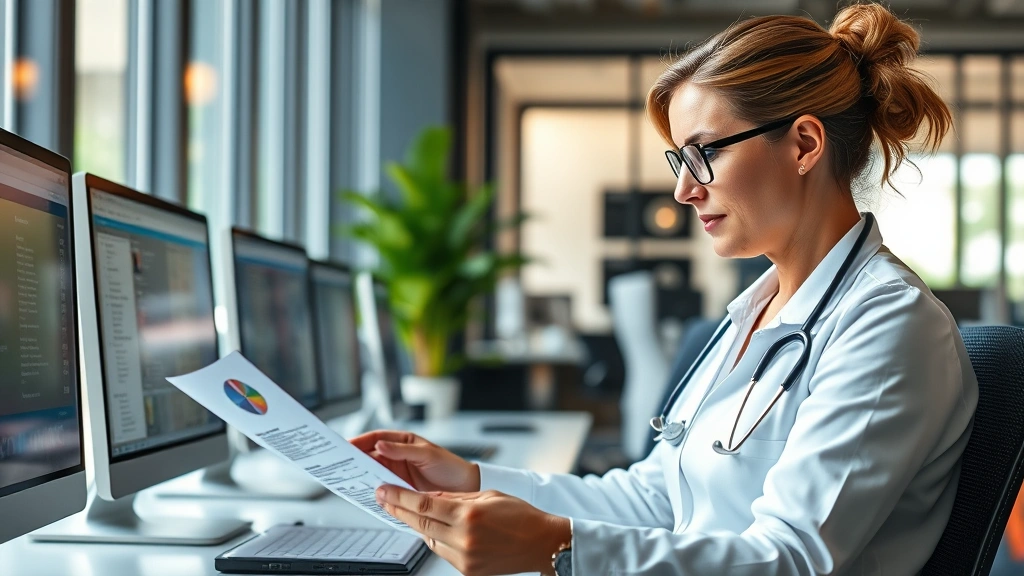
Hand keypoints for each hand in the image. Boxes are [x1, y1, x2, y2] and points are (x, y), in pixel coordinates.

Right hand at [350, 430, 479, 492]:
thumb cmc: (450, 466)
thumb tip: (380, 445)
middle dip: (354, 459)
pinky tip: (364, 493)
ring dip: (361, 475)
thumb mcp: (427, 454)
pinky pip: (382, 488)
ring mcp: (397, 473)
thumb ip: (403, 450)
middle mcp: (397, 456)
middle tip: (338, 463)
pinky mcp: (400, 489)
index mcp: (403, 442)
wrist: (465, 488)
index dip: (359, 441)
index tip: (345, 446)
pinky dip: (372, 490)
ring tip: (346, 478)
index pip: (375, 438)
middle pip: (370, 456)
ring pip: (373, 472)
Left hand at [375, 485, 570, 575]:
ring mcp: (465, 558)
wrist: (542, 543)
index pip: (423, 505)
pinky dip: (436, 539)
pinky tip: (437, 529)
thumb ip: (454, 497)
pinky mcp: (467, 571)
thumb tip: (428, 496)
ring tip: (410, 511)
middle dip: (398, 510)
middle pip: (420, 523)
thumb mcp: (487, 496)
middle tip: (384, 498)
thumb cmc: (521, 517)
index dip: (399, 497)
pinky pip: (442, 552)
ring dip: (418, 525)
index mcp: (469, 515)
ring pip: (429, 539)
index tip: (384, 490)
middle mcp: (464, 538)